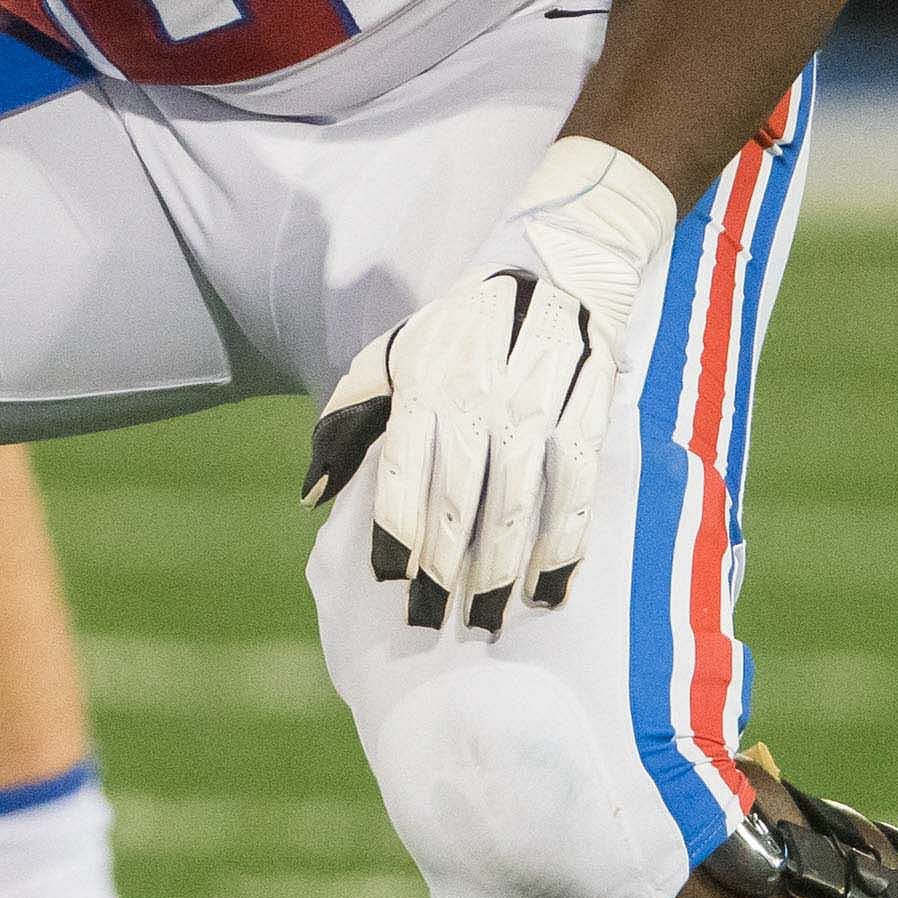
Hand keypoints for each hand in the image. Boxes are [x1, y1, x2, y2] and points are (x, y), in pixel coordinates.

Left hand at [303, 137, 679, 633]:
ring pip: (518, 501)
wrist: (553, 271)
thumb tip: (311, 498)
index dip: (396, 531)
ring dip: (505, 569)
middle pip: (459, 498)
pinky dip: (565, 544)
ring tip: (493, 621)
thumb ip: (347, 426)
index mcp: (424, 385)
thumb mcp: (389, 360)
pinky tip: (552, 589)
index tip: (392, 583)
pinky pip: (574, 490)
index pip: (404, 471)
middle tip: (437, 626)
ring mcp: (536, 404)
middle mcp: (478, 395)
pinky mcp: (586, 411)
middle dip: (446, 569)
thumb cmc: (454, 333)